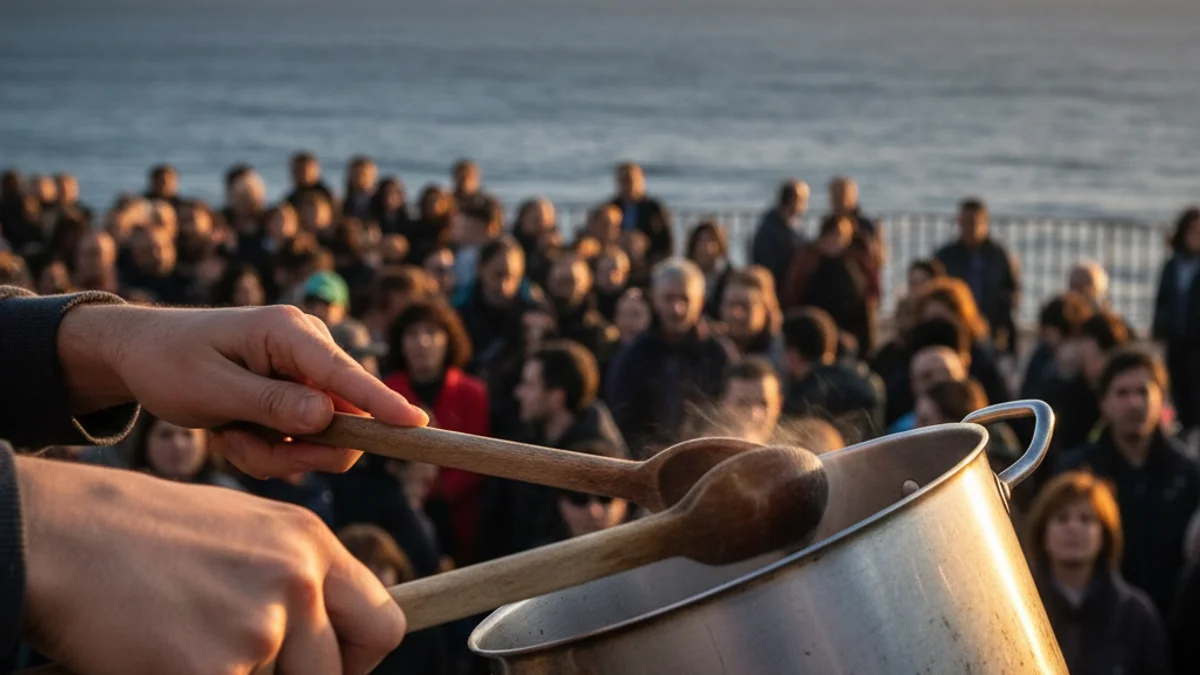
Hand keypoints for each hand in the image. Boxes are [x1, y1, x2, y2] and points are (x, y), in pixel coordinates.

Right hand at [17, 456, 405, 674]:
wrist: (66, 533)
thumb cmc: (148, 536)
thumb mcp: (246, 534)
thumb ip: (295, 578)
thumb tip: (333, 636)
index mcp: (311, 543)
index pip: (383, 625)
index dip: (356, 660)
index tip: (326, 666)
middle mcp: (297, 579)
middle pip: (336, 674)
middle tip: (239, 663)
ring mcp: (258, 624)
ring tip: (189, 643)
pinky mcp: (213, 668)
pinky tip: (161, 658)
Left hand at [58, 303, 427, 476]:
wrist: (141, 356)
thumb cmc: (169, 363)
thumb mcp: (210, 388)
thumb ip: (270, 403)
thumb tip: (328, 417)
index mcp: (288, 332)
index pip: (343, 374)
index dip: (380, 402)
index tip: (415, 424)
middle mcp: (309, 349)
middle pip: (342, 419)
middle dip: (295, 449)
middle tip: (242, 449)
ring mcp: (307, 374)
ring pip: (323, 440)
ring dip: (274, 453)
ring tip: (227, 436)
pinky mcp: (301, 397)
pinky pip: (306, 443)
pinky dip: (269, 451)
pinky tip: (233, 433)